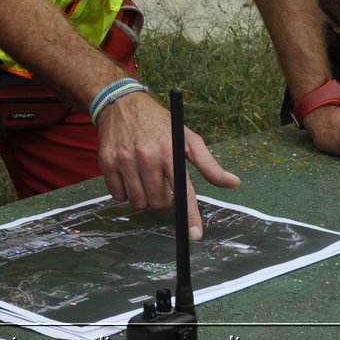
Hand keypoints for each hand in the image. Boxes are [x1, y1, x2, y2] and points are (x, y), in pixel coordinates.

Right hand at [95, 92, 239, 239]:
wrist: (121, 103)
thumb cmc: (158, 122)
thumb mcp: (187, 137)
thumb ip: (208, 164)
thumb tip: (233, 182)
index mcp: (170, 150)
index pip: (183, 190)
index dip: (190, 215)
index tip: (195, 235)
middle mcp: (147, 155)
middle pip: (158, 202)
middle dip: (162, 199)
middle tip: (160, 182)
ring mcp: (124, 159)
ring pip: (138, 202)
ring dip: (143, 197)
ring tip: (144, 178)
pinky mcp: (106, 162)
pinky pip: (118, 196)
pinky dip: (124, 192)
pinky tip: (128, 175)